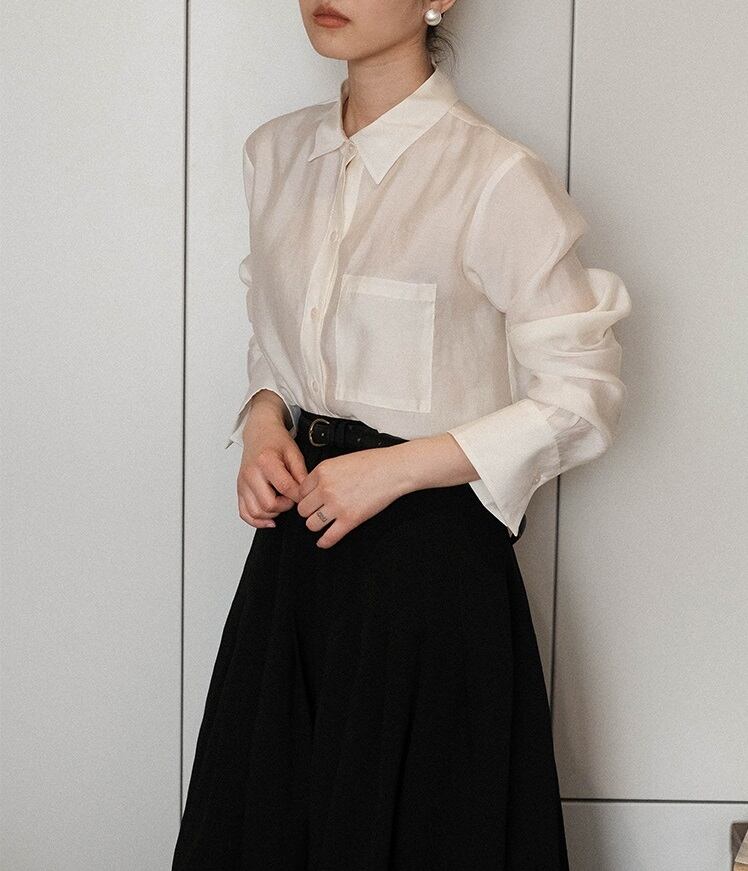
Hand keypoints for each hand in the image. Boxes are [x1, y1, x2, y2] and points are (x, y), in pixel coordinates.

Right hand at [236, 395, 307, 528]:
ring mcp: (243, 483)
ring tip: (282, 503)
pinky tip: (269, 519)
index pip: (285, 488)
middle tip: (292, 498)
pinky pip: (244, 513)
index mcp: (266, 462)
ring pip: (256, 512)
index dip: (298, 496)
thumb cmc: (275, 441)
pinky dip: (257, 521)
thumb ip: (301, 474)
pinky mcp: (240, 490)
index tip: (304, 494)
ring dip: (273, 514)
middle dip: (285, 506)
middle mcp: (251, 474)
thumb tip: (305, 493)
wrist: (259, 433)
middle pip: (268, 505)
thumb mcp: (294, 453)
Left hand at [296, 446, 411, 548]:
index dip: (306, 497)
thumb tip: (315, 488)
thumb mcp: (341, 461)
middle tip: (317, 511)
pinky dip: (324, 542)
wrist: (392, 470)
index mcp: (322, 471)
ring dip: (316, 525)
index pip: (301, 490)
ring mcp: (337, 505)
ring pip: (311, 524)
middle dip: (309, 511)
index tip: (311, 500)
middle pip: (303, 509)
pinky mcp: (350, 519)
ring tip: (322, 523)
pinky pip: (329, 537)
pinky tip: (323, 542)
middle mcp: (325, 488)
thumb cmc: (372, 462)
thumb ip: (325, 474)